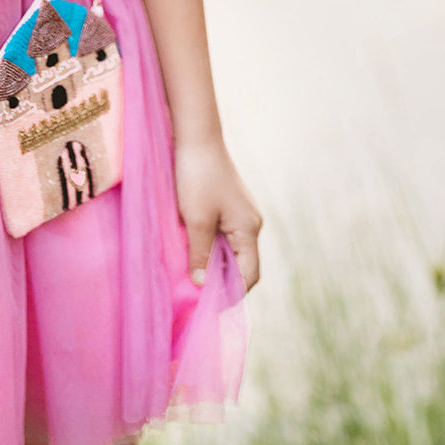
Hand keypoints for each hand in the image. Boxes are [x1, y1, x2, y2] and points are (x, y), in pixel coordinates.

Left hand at [173, 137, 262, 292]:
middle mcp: (252, 224)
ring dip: (215, 264)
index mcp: (250, 229)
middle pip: (243, 265)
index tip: (208, 308)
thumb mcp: (195, 220)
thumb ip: (200, 254)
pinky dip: (212, 248)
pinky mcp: (230, 205)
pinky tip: (193, 251)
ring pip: (232, 251)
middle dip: (223, 282)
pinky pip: (225, 236)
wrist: (196, 137)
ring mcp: (242, 214)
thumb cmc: (196, 177)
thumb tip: (202, 286)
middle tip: (197, 296)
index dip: (232, 295)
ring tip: (193, 276)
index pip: (249, 276)